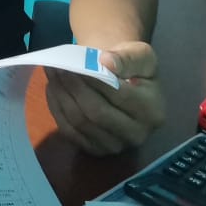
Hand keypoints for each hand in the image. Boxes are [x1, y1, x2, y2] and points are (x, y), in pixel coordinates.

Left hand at [45, 41, 164, 155]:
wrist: (126, 84)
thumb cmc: (133, 67)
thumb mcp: (140, 54)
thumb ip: (127, 57)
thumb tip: (106, 61)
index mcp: (153, 111)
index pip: (119, 95)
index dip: (94, 79)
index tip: (75, 63)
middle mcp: (137, 135)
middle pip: (96, 113)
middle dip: (74, 88)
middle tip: (57, 67)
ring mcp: (115, 146)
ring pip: (80, 123)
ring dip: (62, 96)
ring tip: (52, 74)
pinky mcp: (96, 150)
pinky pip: (70, 131)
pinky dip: (57, 109)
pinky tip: (53, 90)